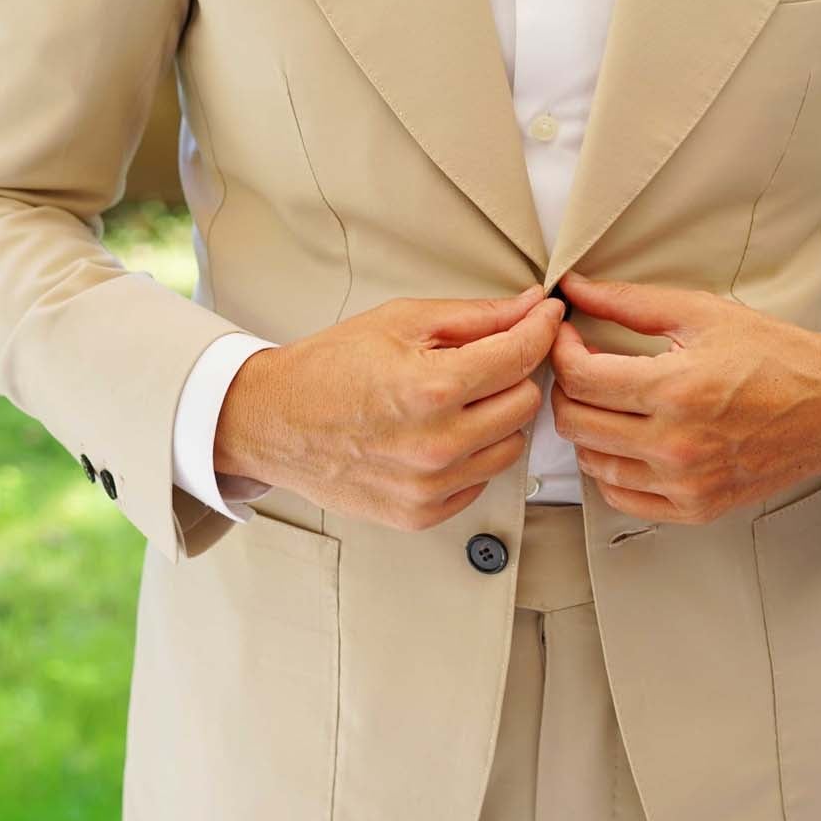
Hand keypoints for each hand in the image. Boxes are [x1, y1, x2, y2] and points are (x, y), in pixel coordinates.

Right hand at [214, 285, 563, 529]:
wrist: (273, 422)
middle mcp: (438, 444)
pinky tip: (437, 434)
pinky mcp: (422, 513)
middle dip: (512, 374)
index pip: (522, 356)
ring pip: (512, 445)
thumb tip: (531, 306)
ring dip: (495, 418)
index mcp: (433, 388)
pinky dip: (471, 455)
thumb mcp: (401, 322)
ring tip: (454, 401)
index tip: (547, 317)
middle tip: (482, 361)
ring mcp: (431, 485)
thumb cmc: (329, 368)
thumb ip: (476, 316)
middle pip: (526, 402)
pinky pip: (481, 480)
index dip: (541, 328)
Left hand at [549, 267, 820, 524]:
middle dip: (566, 386)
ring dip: (586, 427)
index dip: (560, 349)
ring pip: (591, 462)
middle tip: (581, 364)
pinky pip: (621, 497)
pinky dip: (610, 469)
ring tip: (607, 400)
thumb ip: (630, 302)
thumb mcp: (702, 314)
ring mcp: (684, 483)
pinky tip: (625, 440)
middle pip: (575, 422)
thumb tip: (574, 288)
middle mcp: (676, 444)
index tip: (566, 334)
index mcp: (676, 389)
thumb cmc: (775, 356)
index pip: (579, 377)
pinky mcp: (694, 508)